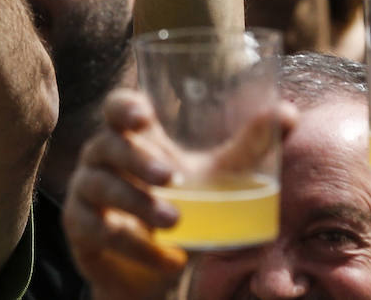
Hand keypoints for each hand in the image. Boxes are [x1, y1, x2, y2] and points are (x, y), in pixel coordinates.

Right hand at [64, 88, 296, 299]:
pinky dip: (135, 245)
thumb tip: (288, 113)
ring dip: (138, 203)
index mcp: (133, 136)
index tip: (145, 116)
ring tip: (175, 221)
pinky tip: (167, 257)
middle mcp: (102, 156)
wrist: (161, 263)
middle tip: (171, 177)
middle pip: (107, 144)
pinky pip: (99, 231)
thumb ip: (250, 144)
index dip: (124, 107)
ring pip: (100, 186)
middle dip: (137, 159)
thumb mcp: (219, 175)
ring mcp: (86, 192)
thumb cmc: (189, 204)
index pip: (116, 107)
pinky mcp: (81, 229)